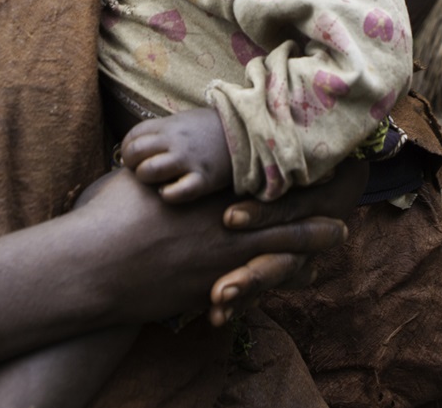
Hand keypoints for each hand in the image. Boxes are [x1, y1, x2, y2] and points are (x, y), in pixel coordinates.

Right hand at [73, 169, 346, 323]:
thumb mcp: (136, 183)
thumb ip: (155, 172)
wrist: (94, 266)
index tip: (310, 157)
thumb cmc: (106, 220)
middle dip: (315, 202)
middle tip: (347, 193)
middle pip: (281, 209)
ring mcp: (221, 255)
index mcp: (206, 191)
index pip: (256, 175)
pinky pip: (260, 282)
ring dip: (311, 241)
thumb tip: (146, 153)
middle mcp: (220, 220)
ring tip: (338, 232)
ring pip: (281, 247)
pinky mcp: (213, 286)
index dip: (286, 167)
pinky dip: (281, 276)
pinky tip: (300, 274)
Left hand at [121, 107, 233, 203]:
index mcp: (168, 125)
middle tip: (142, 172)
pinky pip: (175, 192)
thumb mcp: (182, 123)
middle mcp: (175, 140)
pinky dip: (168, 195)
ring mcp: (189, 159)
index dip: (128, 151)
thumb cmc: (209, 131)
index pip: (132, 137)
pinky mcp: (203, 179)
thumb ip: (160, 134)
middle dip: (132, 165)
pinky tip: (171, 192)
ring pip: (149, 171)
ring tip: (156, 182)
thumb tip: (134, 149)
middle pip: (134, 152)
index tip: (136, 159)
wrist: (247, 132)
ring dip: (146, 179)